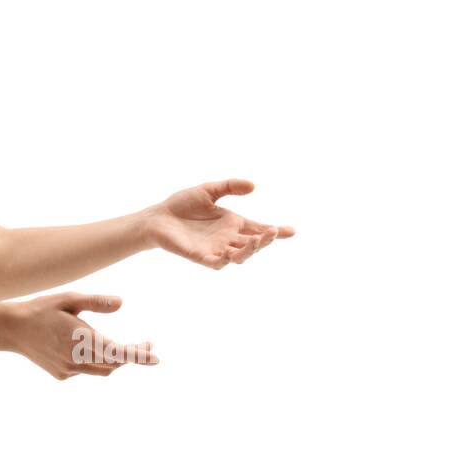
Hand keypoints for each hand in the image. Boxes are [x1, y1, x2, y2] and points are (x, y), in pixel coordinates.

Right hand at [2, 292, 157, 380]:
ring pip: (102, 370)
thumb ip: (96, 302)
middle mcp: (77, 359)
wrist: (11, 329)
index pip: (118, 352)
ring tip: (124, 347)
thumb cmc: (41, 309)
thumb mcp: (69, 298)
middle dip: (132, 355)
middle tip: (146, 344)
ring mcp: (69, 370)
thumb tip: (123, 303)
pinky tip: (86, 349)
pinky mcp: (62, 375)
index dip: (139, 355)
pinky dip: (93, 361)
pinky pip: (86, 370)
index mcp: (81, 339)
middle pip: (114, 363)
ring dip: (115, 360)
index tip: (155, 356)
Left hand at [142, 178, 294, 269]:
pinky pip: (215, 263)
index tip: (292, 231)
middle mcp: (228, 239)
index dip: (276, 232)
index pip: (259, 229)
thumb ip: (229, 186)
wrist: (158, 217)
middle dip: (265, 240)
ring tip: (255, 240)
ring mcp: (215, 249)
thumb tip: (254, 186)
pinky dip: (223, 260)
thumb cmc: (182, 205)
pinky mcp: (200, 256)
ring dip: (249, 250)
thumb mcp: (208, 190)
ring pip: (239, 256)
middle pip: (253, 244)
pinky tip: (229, 254)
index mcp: (233, 224)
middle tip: (272, 231)